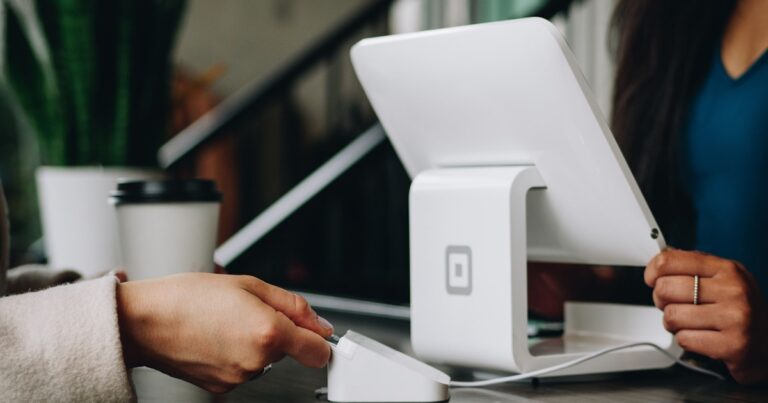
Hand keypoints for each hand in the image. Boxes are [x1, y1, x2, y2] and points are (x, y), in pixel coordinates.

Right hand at [117, 273, 333, 392]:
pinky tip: (216, 337)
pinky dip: (236, 354)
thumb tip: (319, 322)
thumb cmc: (187, 298)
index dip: (319, 338)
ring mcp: (238, 377)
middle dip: (277, 329)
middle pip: (288, 350)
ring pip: (264, 359)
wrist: (144, 321)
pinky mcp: (222, 387)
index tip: (315, 332)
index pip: (318, 351)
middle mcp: (256, 361)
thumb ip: (293, 305)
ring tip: (225, 322)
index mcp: (268, 332)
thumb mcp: (249, 284)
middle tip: (247, 310)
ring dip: (254, 342)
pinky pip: (243, 368)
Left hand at [645, 249, 767, 383]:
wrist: (767, 345)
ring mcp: (735, 317)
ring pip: (671, 316)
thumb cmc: (738, 310)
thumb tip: (659, 261)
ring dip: (673, 324)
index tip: (652, 279)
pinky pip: (684, 339)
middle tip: (674, 305)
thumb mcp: (722, 279)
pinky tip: (702, 337)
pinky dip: (686, 340)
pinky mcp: (732, 344)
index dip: (652, 271)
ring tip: (690, 323)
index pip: (669, 260)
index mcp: (727, 269)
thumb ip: (692, 266)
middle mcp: (733, 290)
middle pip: (665, 288)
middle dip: (661, 301)